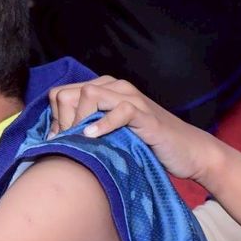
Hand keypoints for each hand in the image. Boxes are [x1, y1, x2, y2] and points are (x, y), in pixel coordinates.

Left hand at [48, 77, 226, 183]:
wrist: (188, 152)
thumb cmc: (147, 146)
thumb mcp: (111, 136)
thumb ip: (87, 129)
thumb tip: (52, 138)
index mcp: (105, 90)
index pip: (61, 94)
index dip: (55, 119)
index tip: (60, 143)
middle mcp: (117, 88)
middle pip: (69, 93)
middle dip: (62, 121)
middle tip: (68, 145)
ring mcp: (132, 99)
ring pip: (90, 94)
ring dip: (78, 121)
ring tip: (80, 142)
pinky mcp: (146, 114)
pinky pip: (120, 110)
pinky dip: (103, 124)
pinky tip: (94, 137)